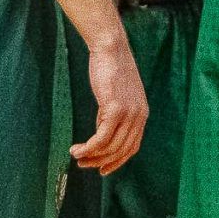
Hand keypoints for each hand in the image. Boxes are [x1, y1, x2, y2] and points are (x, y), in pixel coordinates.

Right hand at [75, 33, 148, 173]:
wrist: (110, 48)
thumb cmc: (110, 68)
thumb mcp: (116, 95)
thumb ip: (113, 113)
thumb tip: (100, 131)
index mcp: (142, 114)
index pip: (132, 147)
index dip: (117, 161)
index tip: (101, 169)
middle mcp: (139, 116)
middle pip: (121, 151)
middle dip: (101, 162)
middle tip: (84, 165)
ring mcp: (129, 113)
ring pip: (110, 147)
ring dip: (91, 156)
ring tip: (76, 156)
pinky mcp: (115, 108)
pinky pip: (101, 138)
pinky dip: (88, 147)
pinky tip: (77, 148)